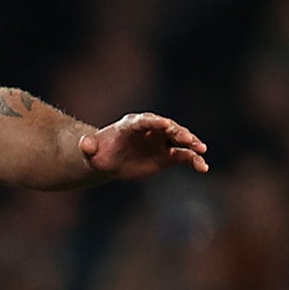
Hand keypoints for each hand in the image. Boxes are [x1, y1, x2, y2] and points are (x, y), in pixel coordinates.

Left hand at [80, 112, 209, 180]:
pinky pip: (184, 155)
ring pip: (180, 139)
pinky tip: (203, 168)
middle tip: (187, 139)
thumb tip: (85, 145)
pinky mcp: (168, 154)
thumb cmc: (99, 153)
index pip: (145, 121)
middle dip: (177, 132)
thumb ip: (89, 147)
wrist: (110, 160)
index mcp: (132, 124)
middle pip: (167, 127)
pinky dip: (194, 160)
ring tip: (201, 150)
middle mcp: (151, 129)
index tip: (164, 124)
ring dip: (191, 143)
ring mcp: (161, 141)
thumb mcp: (91, 151)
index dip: (154, 122)